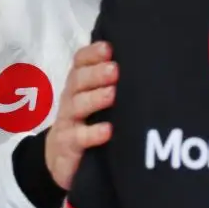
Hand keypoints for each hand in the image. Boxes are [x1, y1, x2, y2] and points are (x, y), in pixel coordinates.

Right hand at [45, 42, 116, 190]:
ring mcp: (67, 122)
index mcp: (79, 84)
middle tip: (115, 70)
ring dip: (95, 98)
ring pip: (77, 106)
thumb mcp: (98, 101)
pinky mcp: (67, 145)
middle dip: (96, 73)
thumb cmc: (89, 122)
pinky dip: (92, 133)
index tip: (109, 48)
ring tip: (113, 94)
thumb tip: (146, 63)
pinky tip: (108, 130)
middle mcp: (71, 98)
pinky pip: (78, 138)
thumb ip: (112, 83)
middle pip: (78, 81)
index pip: (80, 62)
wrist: (62, 159)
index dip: (92, 54)